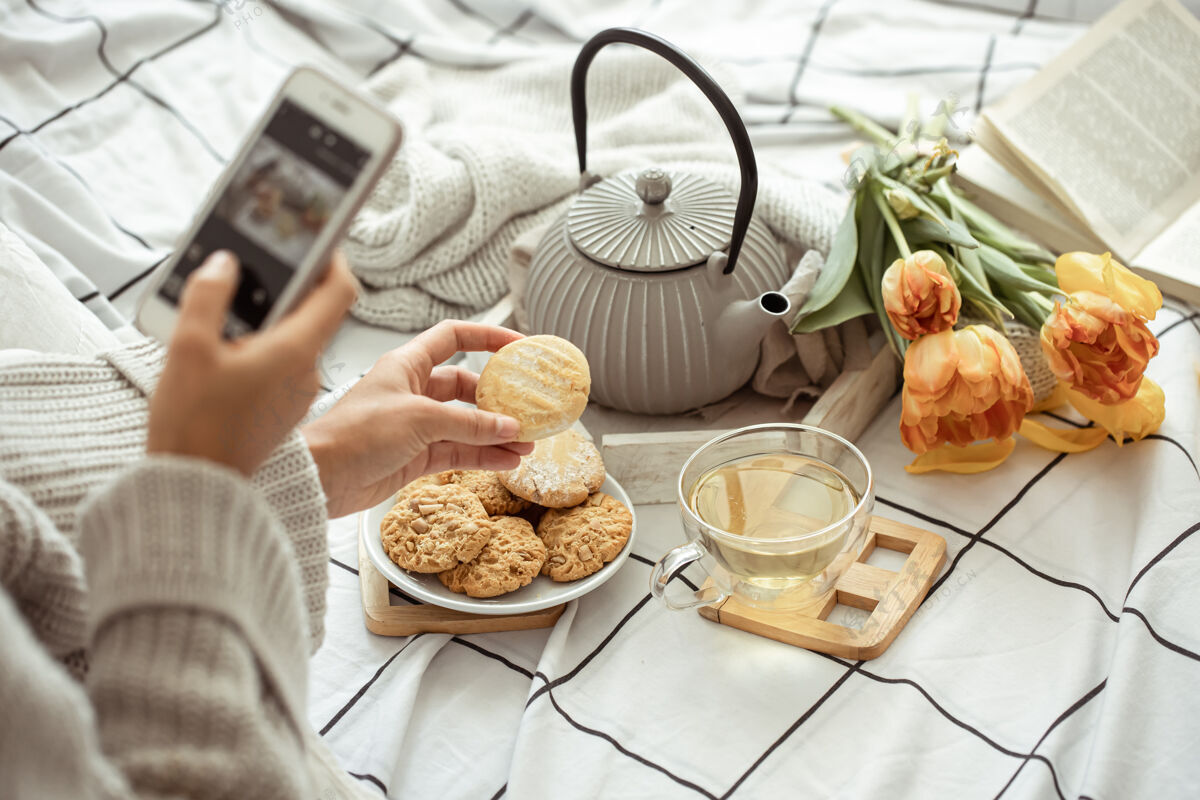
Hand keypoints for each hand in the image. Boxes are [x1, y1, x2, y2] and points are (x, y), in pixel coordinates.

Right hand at [147, 251, 357, 475]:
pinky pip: (281, 363)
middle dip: (289, 288)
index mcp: (294, 351)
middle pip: (315, 313)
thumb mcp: (187, 349)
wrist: (197, 486)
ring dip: (271, 319)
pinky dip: (262, 347)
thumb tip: (224, 263)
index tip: (317, 241)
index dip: (332, 260)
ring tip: (231, 310)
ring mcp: (296, 391)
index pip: (338, 292)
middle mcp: (306, 371)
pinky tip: (226, 349)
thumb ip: (207, 296)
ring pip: (296, 339)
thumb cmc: (194, 427)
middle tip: (259, 270)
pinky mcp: (281, 407)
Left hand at [301, 320, 535, 517]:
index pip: (453, 338)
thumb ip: (468, 424)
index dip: (486, 337)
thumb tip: (507, 427)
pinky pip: (459, 451)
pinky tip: (506, 461)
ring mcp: (416, 426)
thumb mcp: (419, 419)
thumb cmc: (354, 434)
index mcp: (407, 365)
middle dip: (497, 399)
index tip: (517, 345)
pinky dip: (483, 456)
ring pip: (466, 425)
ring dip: (496, 434)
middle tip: (526, 408)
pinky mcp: (416, 456)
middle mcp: (413, 392)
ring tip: (526, 444)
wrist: (321, 478)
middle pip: (466, 387)